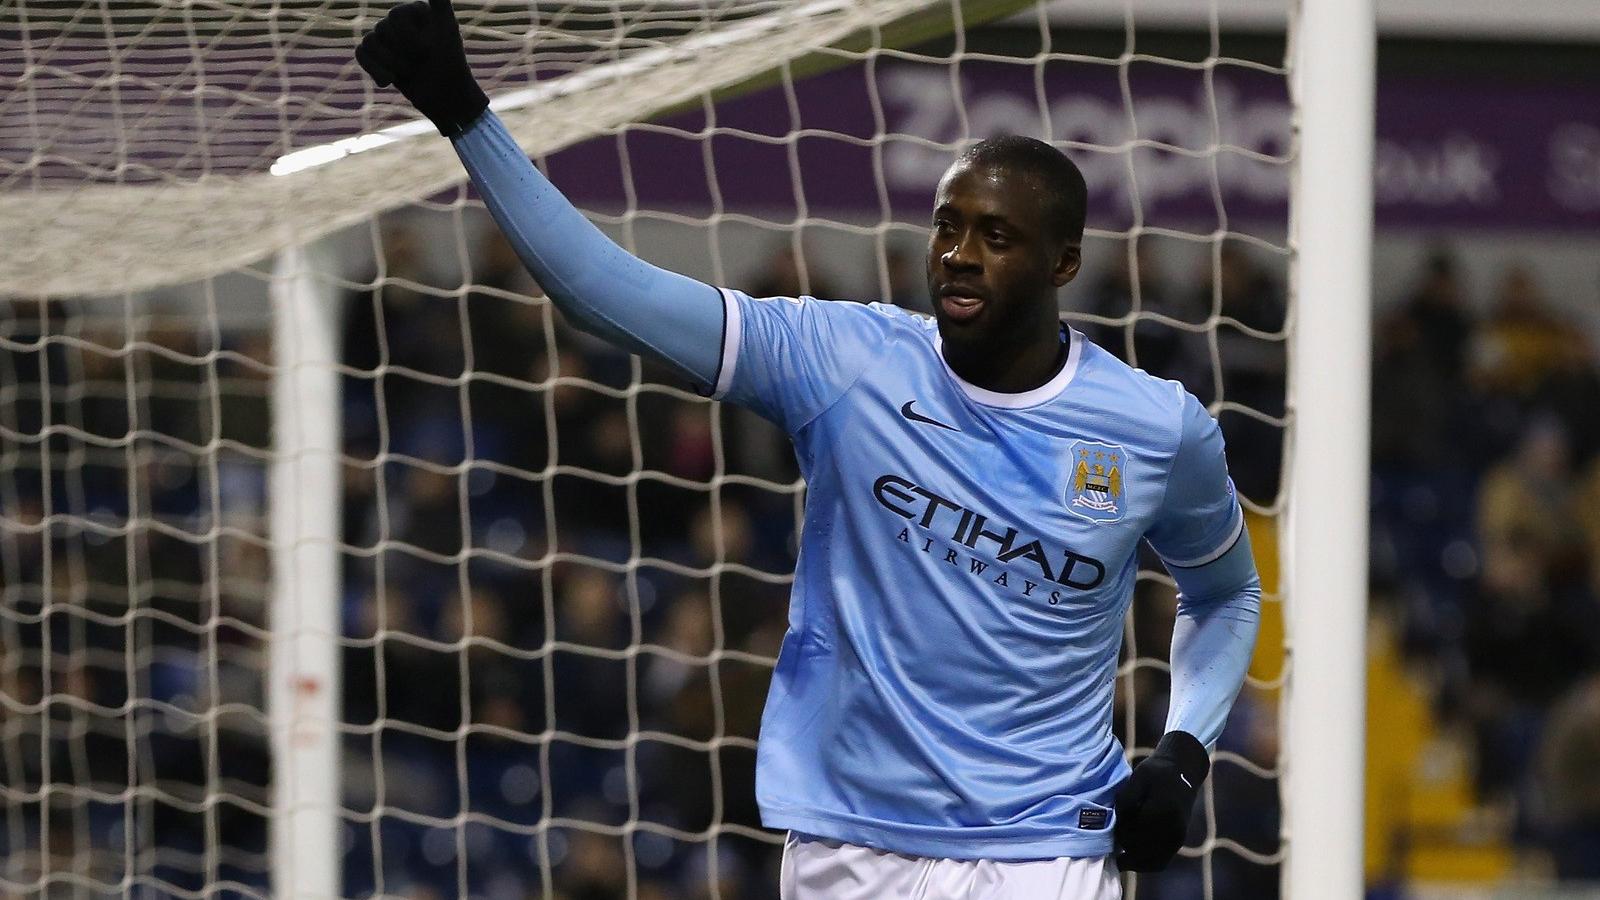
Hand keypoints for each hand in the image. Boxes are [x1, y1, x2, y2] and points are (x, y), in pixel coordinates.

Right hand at [356, 0, 488, 135]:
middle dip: (401, 54)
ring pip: (369, 41)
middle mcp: (401, 20)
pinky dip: (374, 69)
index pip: (395, 16)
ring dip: (390, 64)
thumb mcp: (446, 30)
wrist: (446, 99)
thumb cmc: (449, 64)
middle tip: (422, 63)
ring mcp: (388, 38)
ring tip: (408, 74)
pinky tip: (388, 82)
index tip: (430, 51)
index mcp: (418, 10)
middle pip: (382, 29)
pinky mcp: (378, 56)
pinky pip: (361, 53)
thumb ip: (439, 0)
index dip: (409, 39)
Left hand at [1113, 730, 1208, 871]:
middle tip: (1115, 836)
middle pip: (1140, 850)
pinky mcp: (1178, 841)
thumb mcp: (1137, 778)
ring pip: (1151, 862)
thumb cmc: (1157, 772)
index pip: (1132, 833)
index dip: (1119, 831)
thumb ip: (1126, 801)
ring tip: (1120, 854)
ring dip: (1134, 861)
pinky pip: (1161, 862)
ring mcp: (1177, 838)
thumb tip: (1118, 824)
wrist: (1183, 770)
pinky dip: (1145, 864)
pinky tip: (1132, 858)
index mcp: (1161, 811)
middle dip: (1124, 845)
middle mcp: (1172, 829)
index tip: (1113, 823)